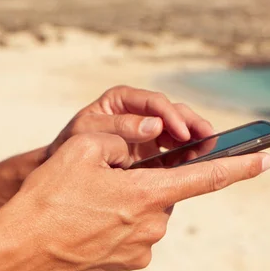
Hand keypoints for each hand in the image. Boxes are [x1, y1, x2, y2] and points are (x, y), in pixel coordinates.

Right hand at [0, 133, 269, 270]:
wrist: (18, 254)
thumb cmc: (47, 199)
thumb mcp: (82, 149)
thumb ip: (122, 136)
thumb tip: (143, 139)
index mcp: (149, 195)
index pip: (207, 177)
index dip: (239, 165)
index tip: (265, 158)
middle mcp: (152, 227)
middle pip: (163, 191)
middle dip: (145, 179)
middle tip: (107, 176)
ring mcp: (139, 251)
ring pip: (145, 212)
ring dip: (127, 200)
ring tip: (86, 202)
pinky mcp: (124, 265)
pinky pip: (131, 233)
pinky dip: (116, 221)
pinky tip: (85, 221)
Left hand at [47, 85, 214, 161]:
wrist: (61, 170)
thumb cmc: (70, 146)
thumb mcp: (87, 133)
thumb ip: (118, 127)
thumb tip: (154, 125)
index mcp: (122, 100)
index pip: (153, 102)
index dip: (171, 115)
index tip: (182, 132)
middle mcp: (138, 113)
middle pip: (173, 112)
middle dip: (191, 124)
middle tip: (207, 138)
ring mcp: (148, 133)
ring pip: (180, 130)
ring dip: (196, 138)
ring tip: (209, 148)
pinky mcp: (153, 153)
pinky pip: (176, 151)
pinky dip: (188, 155)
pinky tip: (199, 162)